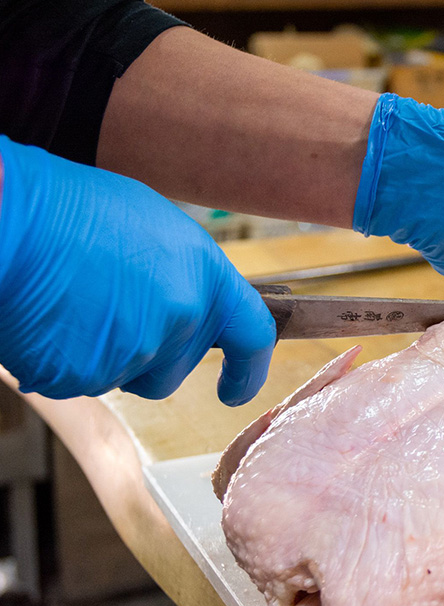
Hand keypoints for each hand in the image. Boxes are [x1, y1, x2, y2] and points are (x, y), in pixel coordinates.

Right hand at [0, 137, 275, 405]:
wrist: (10, 220)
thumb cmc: (72, 210)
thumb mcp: (154, 228)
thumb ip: (185, 276)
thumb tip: (189, 302)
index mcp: (205, 278)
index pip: (252, 335)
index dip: (248, 370)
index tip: (236, 389)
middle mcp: (181, 319)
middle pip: (175, 368)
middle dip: (152, 356)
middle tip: (110, 313)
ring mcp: (135, 352)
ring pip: (128, 375)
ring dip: (108, 355)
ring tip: (75, 304)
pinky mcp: (85, 375)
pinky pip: (82, 381)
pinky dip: (68, 360)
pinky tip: (52, 320)